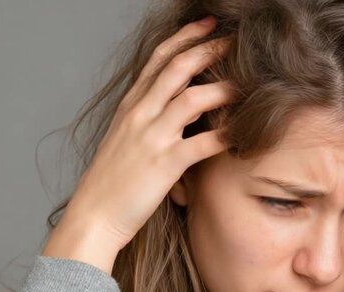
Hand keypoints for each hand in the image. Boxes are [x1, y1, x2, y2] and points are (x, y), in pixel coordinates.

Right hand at [42, 16, 234, 272]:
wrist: (95, 215)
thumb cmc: (113, 179)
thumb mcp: (126, 137)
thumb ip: (152, 115)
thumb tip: (186, 101)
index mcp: (131, 106)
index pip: (158, 59)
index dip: (184, 37)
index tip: (207, 24)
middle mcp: (140, 114)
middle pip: (177, 69)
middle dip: (208, 49)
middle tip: (235, 40)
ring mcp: (151, 138)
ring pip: (192, 99)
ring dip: (223, 88)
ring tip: (248, 83)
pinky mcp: (164, 164)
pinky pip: (201, 144)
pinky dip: (225, 135)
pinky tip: (243, 131)